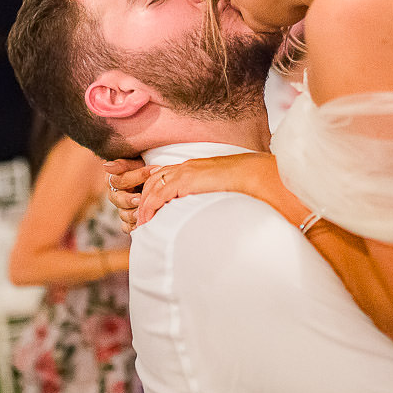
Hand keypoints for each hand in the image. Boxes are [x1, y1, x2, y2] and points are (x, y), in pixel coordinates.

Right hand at [104, 158, 148, 232]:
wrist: (151, 177)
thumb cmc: (142, 167)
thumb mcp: (133, 161)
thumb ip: (121, 164)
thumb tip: (106, 166)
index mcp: (113, 179)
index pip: (120, 180)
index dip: (136, 176)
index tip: (152, 171)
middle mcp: (115, 195)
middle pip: (119, 200)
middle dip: (130, 200)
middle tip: (141, 198)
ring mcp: (121, 208)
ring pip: (123, 214)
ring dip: (133, 215)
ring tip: (144, 213)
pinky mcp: (128, 220)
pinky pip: (126, 227)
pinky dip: (133, 227)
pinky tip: (141, 225)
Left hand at [136, 153, 273, 228]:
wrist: (252, 175)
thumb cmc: (242, 185)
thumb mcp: (218, 191)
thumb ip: (205, 197)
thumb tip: (204, 213)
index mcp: (192, 169)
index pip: (163, 177)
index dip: (152, 194)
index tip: (148, 211)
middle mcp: (184, 167)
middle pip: (152, 181)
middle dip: (142, 200)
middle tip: (139, 220)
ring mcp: (184, 171)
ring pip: (151, 188)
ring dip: (143, 206)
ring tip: (141, 225)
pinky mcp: (185, 180)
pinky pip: (159, 194)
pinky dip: (150, 207)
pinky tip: (147, 220)